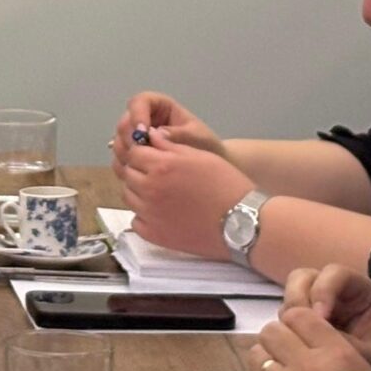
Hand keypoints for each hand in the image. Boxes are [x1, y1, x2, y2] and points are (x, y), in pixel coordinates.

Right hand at [113, 92, 229, 175]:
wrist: (208, 169)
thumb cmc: (206, 146)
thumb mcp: (198, 138)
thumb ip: (179, 134)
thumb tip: (157, 133)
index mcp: (160, 107)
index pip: (140, 101)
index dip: (137, 114)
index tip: (143, 132)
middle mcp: (145, 120)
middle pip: (124, 122)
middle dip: (130, 138)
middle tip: (141, 154)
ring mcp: (137, 139)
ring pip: (118, 141)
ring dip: (126, 153)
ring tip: (141, 166)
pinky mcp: (134, 156)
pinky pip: (121, 158)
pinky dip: (126, 166)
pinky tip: (138, 175)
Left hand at [120, 128, 254, 259]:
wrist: (241, 222)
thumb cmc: (225, 184)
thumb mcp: (200, 155)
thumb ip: (170, 145)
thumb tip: (150, 136)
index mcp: (160, 166)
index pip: (134, 153)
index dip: (143, 153)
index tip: (153, 157)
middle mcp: (149, 189)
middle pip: (128, 174)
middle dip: (139, 171)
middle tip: (159, 175)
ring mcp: (149, 214)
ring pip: (129, 197)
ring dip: (139, 192)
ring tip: (161, 194)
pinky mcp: (154, 235)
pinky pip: (136, 221)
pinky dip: (144, 216)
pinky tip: (161, 213)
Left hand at [239, 302, 370, 370]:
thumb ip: (340, 354)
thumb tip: (316, 343)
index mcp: (336, 352)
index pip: (299, 315)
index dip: (296, 323)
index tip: (300, 337)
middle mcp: (306, 364)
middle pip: (271, 331)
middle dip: (276, 342)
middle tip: (286, 358)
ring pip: (256, 355)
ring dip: (263, 364)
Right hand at [281, 262, 370, 370]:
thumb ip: (350, 346)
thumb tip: (320, 342)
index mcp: (357, 289)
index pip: (335, 274)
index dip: (324, 290)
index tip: (321, 319)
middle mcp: (330, 289)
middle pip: (302, 278)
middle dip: (298, 301)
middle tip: (301, 330)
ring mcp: (310, 302)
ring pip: (287, 295)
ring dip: (288, 317)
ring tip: (297, 342)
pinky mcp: (297, 319)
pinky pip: (283, 318)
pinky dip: (284, 330)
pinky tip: (292, 348)